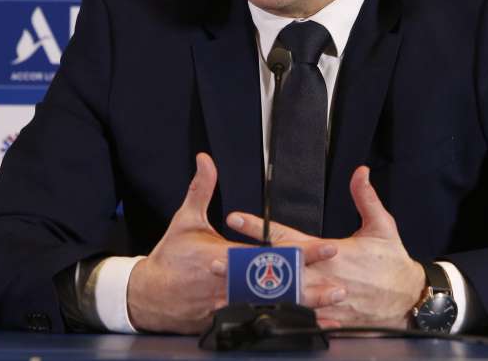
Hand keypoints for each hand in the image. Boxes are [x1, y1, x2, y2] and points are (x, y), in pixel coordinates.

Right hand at [125, 153, 338, 333]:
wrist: (147, 295)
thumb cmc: (170, 257)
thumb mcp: (185, 220)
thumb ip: (201, 189)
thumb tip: (206, 160)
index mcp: (224, 256)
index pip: (271, 253)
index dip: (301, 252)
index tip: (326, 248)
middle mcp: (230, 283)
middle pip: (278, 287)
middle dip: (310, 287)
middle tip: (340, 286)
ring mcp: (228, 305)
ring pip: (272, 309)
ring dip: (303, 310)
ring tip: (332, 312)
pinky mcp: (225, 320)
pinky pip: (260, 324)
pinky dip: (284, 327)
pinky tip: (306, 329)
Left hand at [227, 166, 424, 329]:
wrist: (412, 300)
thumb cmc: (394, 263)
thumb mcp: (382, 227)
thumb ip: (366, 198)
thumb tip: (360, 172)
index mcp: (332, 252)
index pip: (287, 236)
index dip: (260, 227)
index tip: (235, 218)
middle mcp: (323, 276)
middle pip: (274, 269)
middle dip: (244, 264)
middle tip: (214, 260)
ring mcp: (324, 300)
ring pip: (280, 296)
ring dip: (251, 293)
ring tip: (222, 289)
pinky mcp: (329, 318)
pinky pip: (296, 320)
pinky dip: (274, 318)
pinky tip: (251, 317)